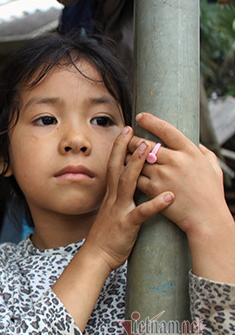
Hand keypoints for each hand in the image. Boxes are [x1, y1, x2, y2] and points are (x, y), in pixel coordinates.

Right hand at [84, 125, 173, 270]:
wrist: (96, 256)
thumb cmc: (106, 236)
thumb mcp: (111, 212)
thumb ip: (119, 198)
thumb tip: (125, 187)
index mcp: (111, 195)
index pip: (114, 166)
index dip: (119, 148)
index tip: (126, 131)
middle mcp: (114, 198)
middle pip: (118, 167)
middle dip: (124, 148)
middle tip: (131, 130)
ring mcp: (120, 210)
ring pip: (128, 183)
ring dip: (137, 165)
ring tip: (149, 149)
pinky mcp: (128, 224)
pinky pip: (142, 213)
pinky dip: (156, 204)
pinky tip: (169, 197)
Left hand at [128, 113, 234, 283]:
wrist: (206, 219)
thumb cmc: (211, 194)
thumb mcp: (213, 169)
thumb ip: (204, 153)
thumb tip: (197, 143)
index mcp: (190, 152)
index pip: (168, 130)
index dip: (152, 121)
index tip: (140, 116)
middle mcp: (176, 160)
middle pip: (146, 144)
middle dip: (133, 140)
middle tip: (126, 138)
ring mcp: (163, 175)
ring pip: (137, 160)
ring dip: (128, 157)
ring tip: (122, 153)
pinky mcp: (153, 189)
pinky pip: (135, 177)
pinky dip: (130, 174)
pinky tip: (125, 172)